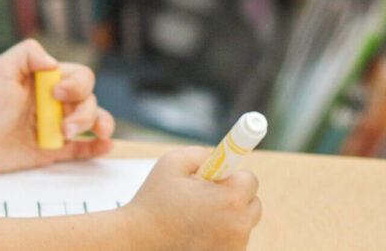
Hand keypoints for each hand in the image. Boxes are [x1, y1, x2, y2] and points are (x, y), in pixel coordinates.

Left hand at [0, 38, 114, 174]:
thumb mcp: (1, 67)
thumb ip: (28, 54)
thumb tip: (55, 63)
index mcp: (44, 80)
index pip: (79, 77)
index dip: (77, 85)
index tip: (57, 93)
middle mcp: (53, 102)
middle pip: (89, 100)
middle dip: (85, 112)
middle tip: (63, 125)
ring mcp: (53, 126)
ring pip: (91, 123)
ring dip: (96, 126)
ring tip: (81, 133)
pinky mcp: (49, 151)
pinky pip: (80, 150)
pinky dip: (96, 148)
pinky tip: (106, 146)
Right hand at [126, 146, 261, 249]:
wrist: (141, 240)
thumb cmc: (155, 200)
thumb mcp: (171, 163)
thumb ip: (200, 153)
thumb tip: (218, 155)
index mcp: (229, 199)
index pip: (250, 179)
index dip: (231, 174)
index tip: (222, 173)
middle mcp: (239, 226)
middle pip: (252, 202)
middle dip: (233, 194)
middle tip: (206, 193)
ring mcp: (235, 246)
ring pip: (243, 222)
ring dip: (227, 214)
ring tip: (196, 213)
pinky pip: (233, 238)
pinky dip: (221, 232)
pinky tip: (197, 229)